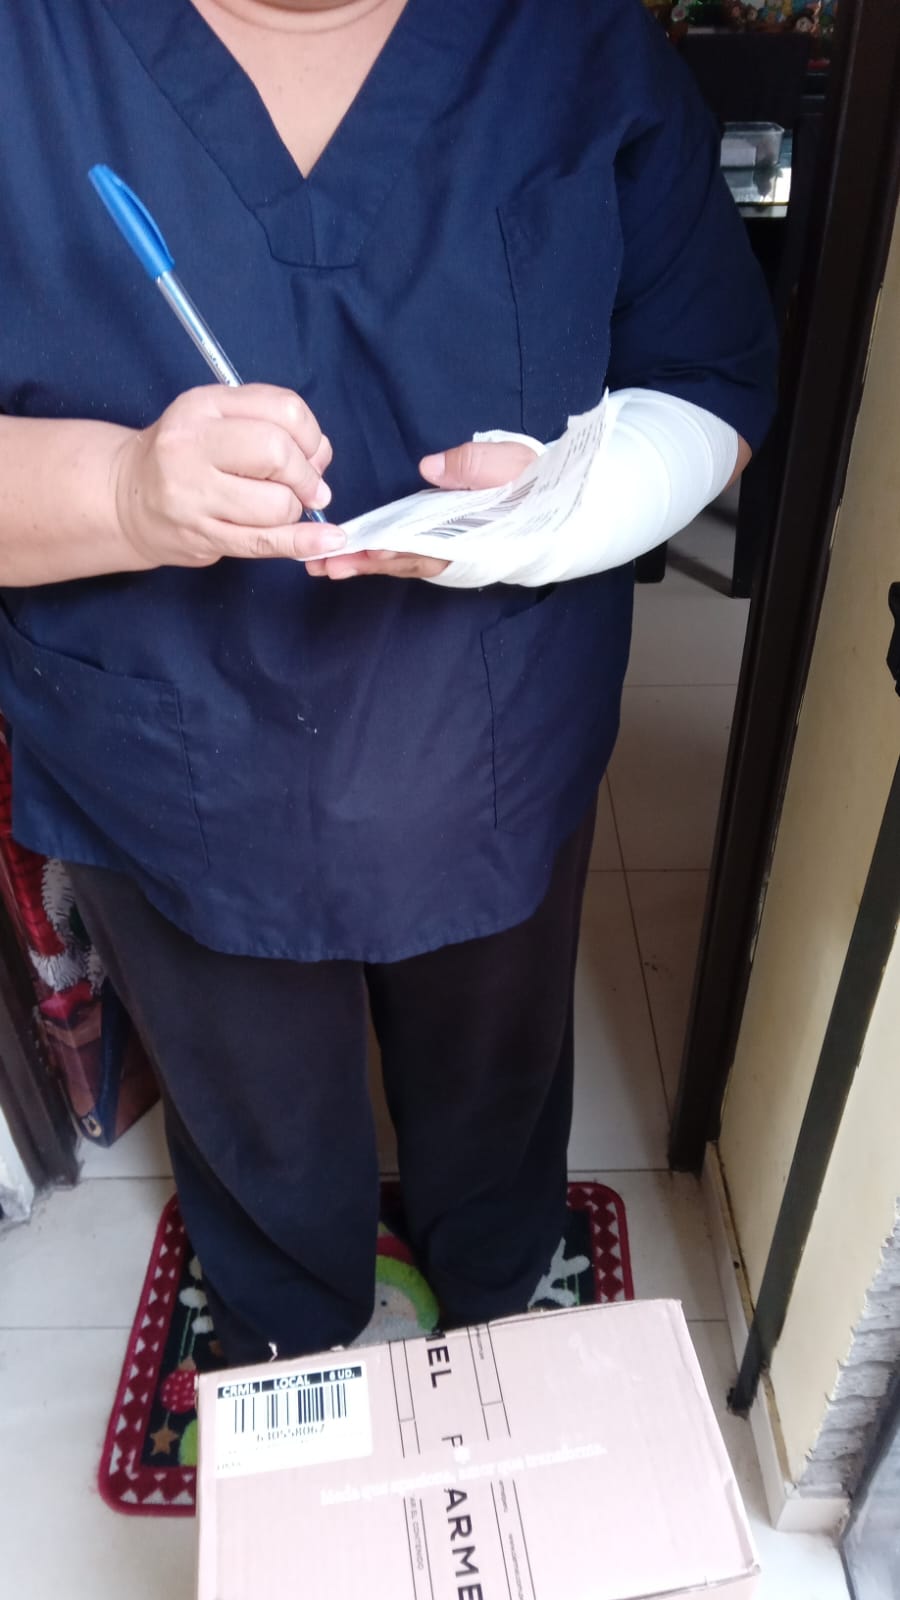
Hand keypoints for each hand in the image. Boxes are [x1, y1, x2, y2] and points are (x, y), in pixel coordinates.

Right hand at [112, 385, 344, 568]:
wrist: (126, 498)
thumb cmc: (185, 455)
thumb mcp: (217, 418)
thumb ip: (272, 424)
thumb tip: (321, 456)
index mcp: (203, 406)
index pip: (283, 410)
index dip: (312, 435)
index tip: (310, 453)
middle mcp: (192, 445)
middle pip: (278, 453)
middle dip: (306, 475)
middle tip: (307, 488)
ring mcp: (193, 495)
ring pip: (277, 504)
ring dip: (294, 510)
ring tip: (278, 508)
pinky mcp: (201, 536)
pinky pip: (264, 541)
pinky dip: (302, 542)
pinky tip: (328, 539)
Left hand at [306, 437, 538, 580]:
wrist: (565, 505)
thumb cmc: (538, 483)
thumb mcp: (508, 465)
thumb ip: (470, 467)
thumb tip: (428, 470)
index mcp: (472, 534)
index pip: (425, 545)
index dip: (393, 549)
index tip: (363, 550)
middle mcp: (458, 551)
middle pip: (404, 561)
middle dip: (363, 564)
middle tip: (322, 564)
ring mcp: (452, 553)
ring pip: (403, 563)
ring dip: (365, 565)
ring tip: (325, 566)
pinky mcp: (448, 547)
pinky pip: (410, 557)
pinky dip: (382, 558)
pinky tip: (357, 558)